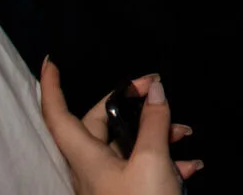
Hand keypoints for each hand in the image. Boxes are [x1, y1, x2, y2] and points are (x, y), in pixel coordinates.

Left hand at [39, 61, 200, 192]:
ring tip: (185, 133)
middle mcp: (93, 167)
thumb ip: (152, 121)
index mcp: (87, 155)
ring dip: (157, 132)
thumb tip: (154, 88)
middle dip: (130, 103)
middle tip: (158, 89)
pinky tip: (191, 165)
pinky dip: (167, 160)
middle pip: (101, 123)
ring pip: (128, 145)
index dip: (51, 86)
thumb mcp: (151, 159)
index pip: (58, 114)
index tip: (51, 61)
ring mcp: (110, 183)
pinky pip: (143, 168)